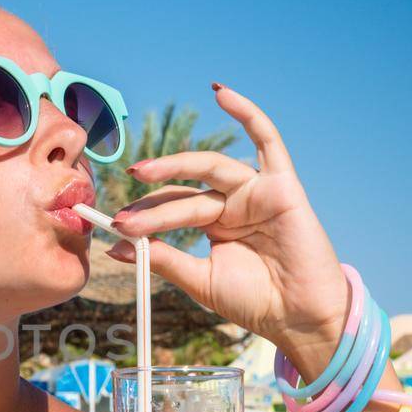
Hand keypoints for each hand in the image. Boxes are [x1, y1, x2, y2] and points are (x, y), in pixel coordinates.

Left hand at [107, 84, 350, 374]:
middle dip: (153, 201)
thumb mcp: (199, 280)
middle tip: (123, 215)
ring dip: (175, 165)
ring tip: (142, 172)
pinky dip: (247, 113)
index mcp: (215, 224)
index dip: (144, 215)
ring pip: (210, 168)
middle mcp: (234, 203)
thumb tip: (116, 247)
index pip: (172, 207)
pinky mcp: (282, 185)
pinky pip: (267, 139)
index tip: (114, 228)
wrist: (298, 318)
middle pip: (186, 192)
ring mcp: (257, 191)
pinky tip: (221, 94)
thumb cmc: (254, 302)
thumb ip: (163, 259)